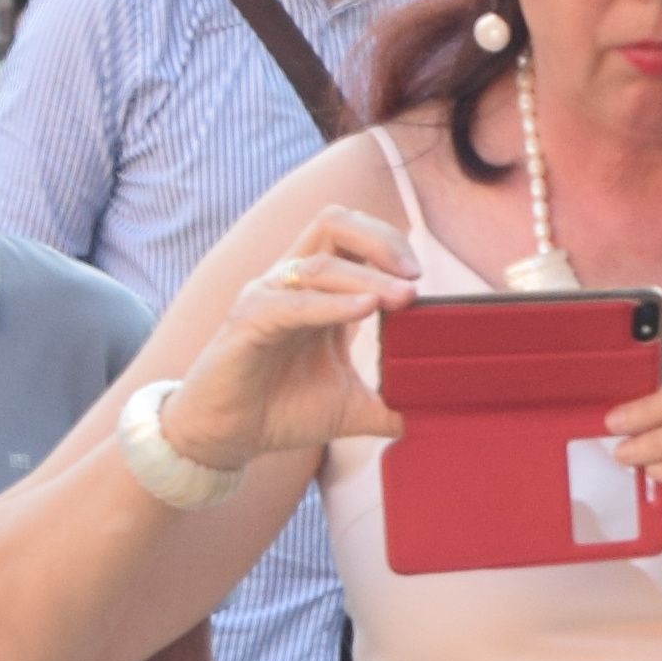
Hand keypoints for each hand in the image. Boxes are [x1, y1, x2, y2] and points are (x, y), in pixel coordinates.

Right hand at [169, 209, 422, 468]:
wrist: (225, 438)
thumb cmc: (280, 411)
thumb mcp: (349, 406)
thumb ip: (390, 402)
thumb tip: (437, 412)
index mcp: (317, 290)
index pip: (354, 237)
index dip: (390, 245)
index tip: (421, 279)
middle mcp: (291, 282)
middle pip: (334, 222)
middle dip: (380, 240)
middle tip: (414, 275)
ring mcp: (267, 297)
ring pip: (318, 264)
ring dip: (367, 277)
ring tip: (404, 297)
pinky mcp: (248, 321)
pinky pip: (293, 303)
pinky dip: (332, 304)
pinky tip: (366, 310)